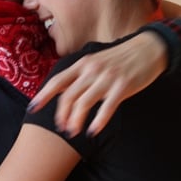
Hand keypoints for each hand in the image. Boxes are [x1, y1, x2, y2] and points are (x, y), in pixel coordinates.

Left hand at [28, 31, 166, 136]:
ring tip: (74, 132)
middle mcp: (92, 70)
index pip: (58, 81)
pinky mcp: (123, 86)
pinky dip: (98, 121)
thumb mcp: (97, 61)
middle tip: (62, 128)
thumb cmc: (121, 58)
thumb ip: (83, 75)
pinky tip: (93, 131)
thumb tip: (68, 93)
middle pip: (69, 96)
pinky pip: (107, 107)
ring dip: (76, 120)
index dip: (44, 95)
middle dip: (62, 115)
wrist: (148, 48)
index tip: (33, 108)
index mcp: (83, 64)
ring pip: (84, 103)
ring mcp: (107, 78)